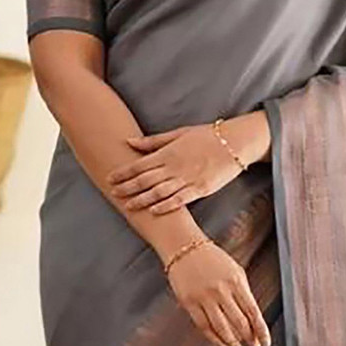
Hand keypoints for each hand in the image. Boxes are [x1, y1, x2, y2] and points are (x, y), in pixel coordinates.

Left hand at [106, 121, 245, 213]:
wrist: (235, 143)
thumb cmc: (206, 136)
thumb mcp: (178, 134)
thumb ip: (153, 142)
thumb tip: (129, 141)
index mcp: (168, 152)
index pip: (140, 164)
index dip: (123, 172)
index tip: (110, 178)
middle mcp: (175, 166)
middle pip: (146, 179)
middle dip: (127, 187)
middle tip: (112, 193)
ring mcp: (188, 179)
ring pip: (159, 192)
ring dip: (142, 199)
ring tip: (128, 205)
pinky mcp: (201, 189)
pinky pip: (180, 200)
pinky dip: (166, 206)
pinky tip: (153, 211)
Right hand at [166, 240, 271, 345]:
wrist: (184, 247)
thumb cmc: (211, 258)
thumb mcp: (235, 271)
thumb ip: (243, 293)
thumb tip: (251, 318)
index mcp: (236, 282)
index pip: (253, 312)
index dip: (261, 330)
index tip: (266, 342)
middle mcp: (221, 291)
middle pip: (239, 322)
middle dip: (249, 338)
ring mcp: (204, 297)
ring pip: (221, 328)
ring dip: (232, 342)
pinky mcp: (189, 302)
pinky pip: (203, 326)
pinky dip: (214, 338)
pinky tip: (220, 343)